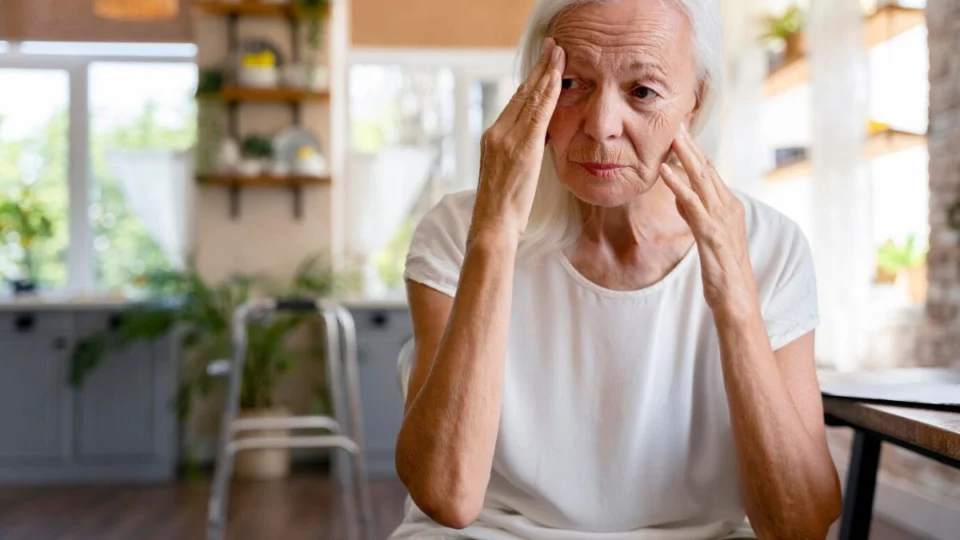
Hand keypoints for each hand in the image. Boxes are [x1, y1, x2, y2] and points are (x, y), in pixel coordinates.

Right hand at [470, 38, 565, 243]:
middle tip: (553, 46)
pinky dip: (549, 93)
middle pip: (521, 93)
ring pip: (530, 98)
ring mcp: (506, 138)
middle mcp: (496, 132)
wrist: (492, 224)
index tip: (543, 64)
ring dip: (547, 73)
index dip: (530, 81)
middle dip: (539, 68)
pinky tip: (559, 78)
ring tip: (560, 53)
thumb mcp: (509, 174)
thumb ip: (519, 153)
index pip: (514, 102)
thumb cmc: (501, 209)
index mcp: (492, 137)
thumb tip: (537, 140)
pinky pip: (538, 113)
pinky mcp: (520, 147)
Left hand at [659, 126, 758, 319]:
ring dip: (685, 157)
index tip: (680, 132)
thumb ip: (694, 212)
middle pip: (707, 169)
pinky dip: (678, 185)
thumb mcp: (706, 234)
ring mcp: (721, 219)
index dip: (694, 151)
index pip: (709, 172)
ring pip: (702, 180)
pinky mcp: (711, 233)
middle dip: (691, 146)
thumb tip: (679, 194)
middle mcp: (728, 207)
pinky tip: (665, 172)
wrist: (737, 298)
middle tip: (676, 122)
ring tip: (671, 137)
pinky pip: (692, 204)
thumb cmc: (722, 269)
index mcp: (728, 206)